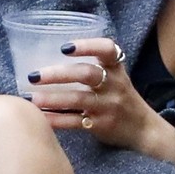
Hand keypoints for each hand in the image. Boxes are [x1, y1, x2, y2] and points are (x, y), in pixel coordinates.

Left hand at [25, 38, 174, 162]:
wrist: (143, 128)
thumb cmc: (120, 96)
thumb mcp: (115, 76)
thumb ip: (92, 66)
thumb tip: (47, 58)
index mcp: (116, 68)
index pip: (107, 49)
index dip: (87, 46)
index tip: (65, 48)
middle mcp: (114, 84)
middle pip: (87, 74)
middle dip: (58, 74)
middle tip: (33, 76)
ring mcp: (109, 105)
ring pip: (79, 99)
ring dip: (52, 98)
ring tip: (31, 99)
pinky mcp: (102, 125)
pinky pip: (76, 122)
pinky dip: (56, 120)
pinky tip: (40, 118)